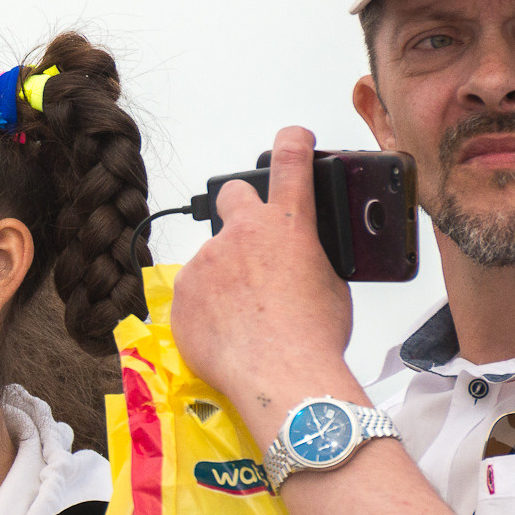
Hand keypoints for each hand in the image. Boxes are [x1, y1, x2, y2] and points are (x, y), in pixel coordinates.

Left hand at [169, 127, 356, 435]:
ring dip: (225, 277)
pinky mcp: (182, 294)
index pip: (291, 164)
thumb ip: (311, 260)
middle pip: (233, 196)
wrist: (280, 376)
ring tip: (246, 316)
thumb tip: (302, 266)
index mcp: (287, 226)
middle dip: (241, 208)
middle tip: (254, 241)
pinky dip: (207, 309)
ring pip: (213, 258)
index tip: (292, 138)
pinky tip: (226, 333)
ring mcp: (206, 263)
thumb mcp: (332, 288)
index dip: (292, 143)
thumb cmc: (313, 338)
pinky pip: (193, 295)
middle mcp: (240, 234)